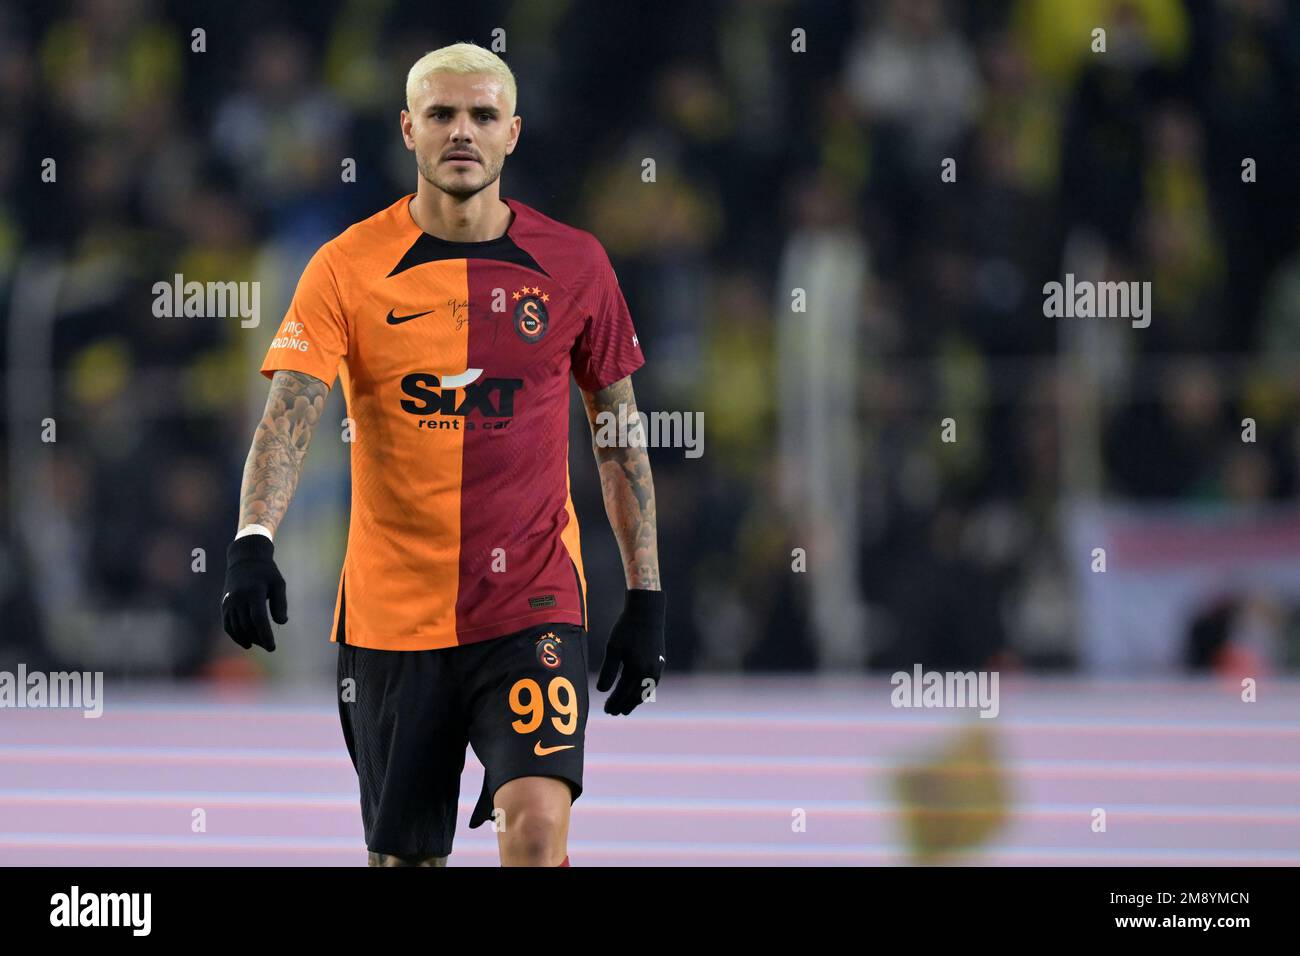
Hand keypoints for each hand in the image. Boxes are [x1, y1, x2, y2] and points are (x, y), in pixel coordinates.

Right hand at [220, 534, 287, 651]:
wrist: (245, 560)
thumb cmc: (266, 573)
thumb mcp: (278, 584)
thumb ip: (280, 603)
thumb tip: (282, 622)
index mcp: (253, 592)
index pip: (258, 619)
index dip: (265, 635)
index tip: (272, 647)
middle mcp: (238, 598)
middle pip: (247, 625)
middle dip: (259, 639)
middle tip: (270, 646)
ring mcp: (229, 602)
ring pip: (236, 627)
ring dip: (248, 639)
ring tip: (261, 643)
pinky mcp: (224, 605)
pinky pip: (228, 625)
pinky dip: (236, 636)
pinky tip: (247, 643)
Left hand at [596, 589, 665, 714]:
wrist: (647, 613)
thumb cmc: (626, 629)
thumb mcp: (613, 649)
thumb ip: (608, 671)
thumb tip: (601, 691)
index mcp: (637, 670)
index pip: (623, 693)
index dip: (614, 703)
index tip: (606, 710)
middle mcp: (649, 673)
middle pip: (635, 696)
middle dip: (623, 705)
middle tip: (612, 713)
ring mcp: (657, 669)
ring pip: (645, 692)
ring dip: (634, 701)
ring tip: (625, 708)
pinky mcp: (660, 663)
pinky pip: (651, 684)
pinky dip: (643, 692)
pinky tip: (638, 692)